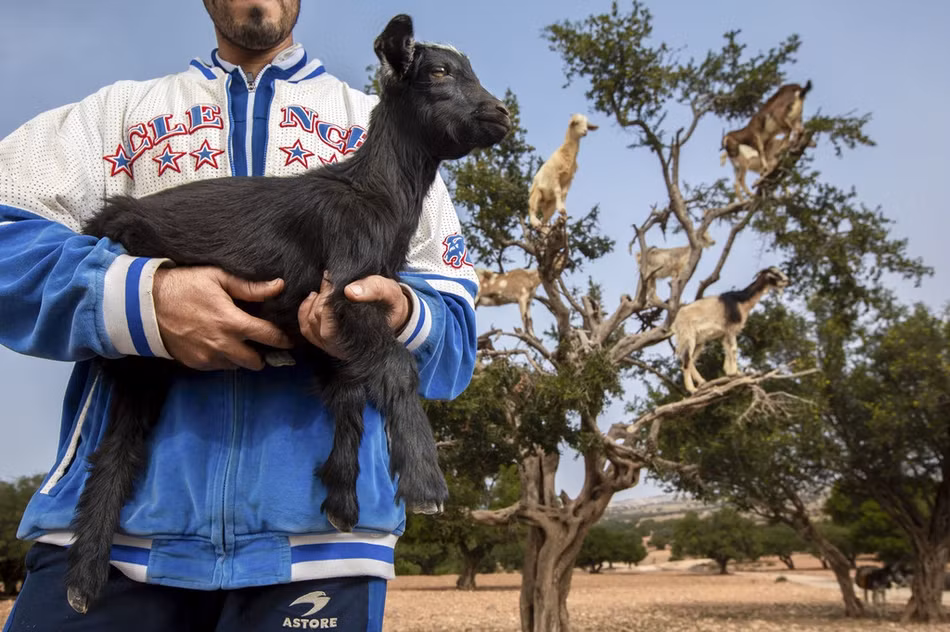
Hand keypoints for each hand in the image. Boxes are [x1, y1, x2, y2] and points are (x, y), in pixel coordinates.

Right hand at [153, 266, 291, 370]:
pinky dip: (223, 359)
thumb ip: (250, 287)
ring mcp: (208, 356)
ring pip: (237, 366)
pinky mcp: (196, 363)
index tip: (290, 340)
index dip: (283, 339)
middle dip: (263, 354)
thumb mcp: (218, 278)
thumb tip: (278, 286)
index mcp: (232, 322)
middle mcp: (222, 344)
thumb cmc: (184, 285)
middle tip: (262, 344)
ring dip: (242, 357)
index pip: (269, 337)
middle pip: (256, 361)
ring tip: (239, 343)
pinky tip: (219, 344)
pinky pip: (218, 367)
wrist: (146, 304)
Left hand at [298, 275, 410, 358]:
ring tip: (324, 288)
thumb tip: (349, 291)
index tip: (334, 281)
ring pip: (309, 325)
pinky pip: (306, 329)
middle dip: (321, 298)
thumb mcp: (389, 291)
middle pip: (317, 322)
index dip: (328, 299)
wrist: (392, 313)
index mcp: (357, 339)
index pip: (330, 324)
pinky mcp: (325, 341)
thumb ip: (374, 289)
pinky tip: (313, 297)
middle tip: (330, 281)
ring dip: (312, 303)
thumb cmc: (390, 303)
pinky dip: (305, 311)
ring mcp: (332, 345)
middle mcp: (342, 347)